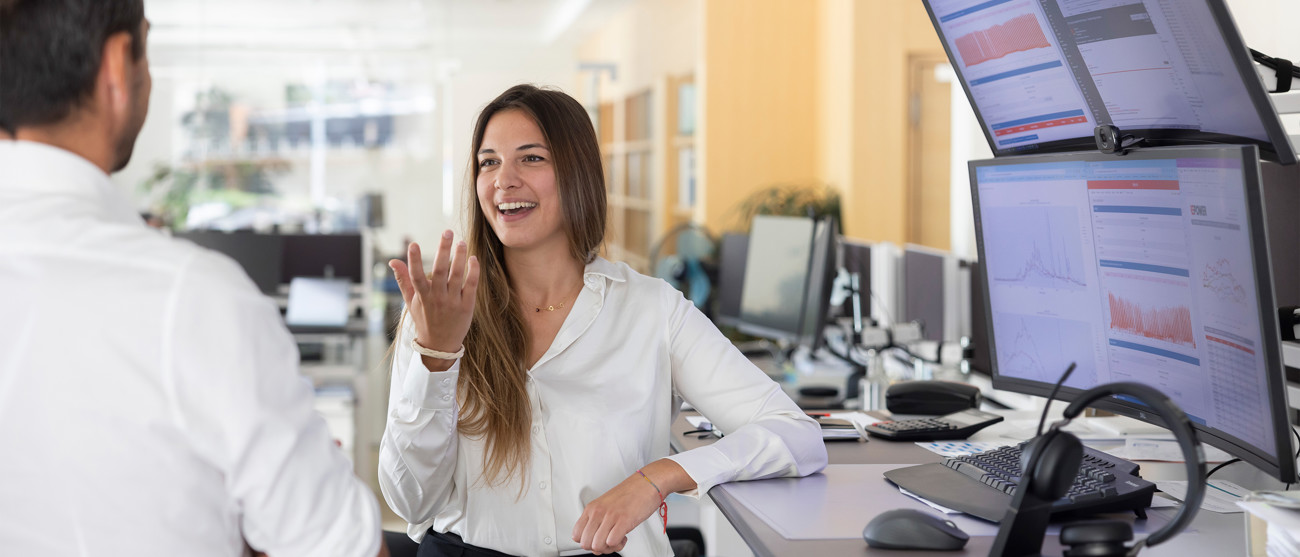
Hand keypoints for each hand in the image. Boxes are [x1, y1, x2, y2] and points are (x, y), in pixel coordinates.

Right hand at [389, 230, 479, 371]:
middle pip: (439, 271)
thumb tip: (392, 261)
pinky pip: (471, 286)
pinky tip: (473, 259)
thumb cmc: (424, 319)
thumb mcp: (411, 301)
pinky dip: (473, 272)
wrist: (440, 345)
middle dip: (443, 250)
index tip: (413, 244)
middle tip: (447, 232)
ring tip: (461, 242)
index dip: (414, 260)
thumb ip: (403, 279)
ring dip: (459, 258)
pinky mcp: (467, 306)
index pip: (416, 276)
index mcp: (422, 296)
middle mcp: (437, 298)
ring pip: (457, 276)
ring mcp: (452, 302)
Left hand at [571, 474, 662, 554]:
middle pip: (585, 544)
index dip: (586, 542)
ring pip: (597, 545)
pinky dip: (618, 544)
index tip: (597, 539)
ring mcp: (610, 516)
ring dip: (609, 548)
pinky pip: (612, 542)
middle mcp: (598, 512)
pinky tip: (624, 536)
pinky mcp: (624, 520)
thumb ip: (598, 521)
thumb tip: (595, 540)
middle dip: (598, 548)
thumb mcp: (606, 505)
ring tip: (617, 539)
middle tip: (608, 542)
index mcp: (592, 508)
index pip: (576, 535)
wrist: (647, 483)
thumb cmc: (630, 494)